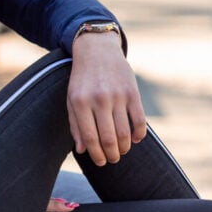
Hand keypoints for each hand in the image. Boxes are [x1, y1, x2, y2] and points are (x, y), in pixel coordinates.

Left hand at [67, 31, 146, 165]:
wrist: (97, 50)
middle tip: (112, 159)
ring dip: (124, 148)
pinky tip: (134, 139)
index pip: (90, 138)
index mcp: (80, 102)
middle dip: (111, 155)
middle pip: (108, 138)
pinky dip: (139, 134)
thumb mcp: (72, 99)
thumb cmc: (82, 79)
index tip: (100, 162)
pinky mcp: (133, 92)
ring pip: (125, 132)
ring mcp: (117, 95)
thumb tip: (81, 150)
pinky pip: (140, 120)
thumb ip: (75, 124)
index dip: (96, 155)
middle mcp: (99, 99)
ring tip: (121, 151)